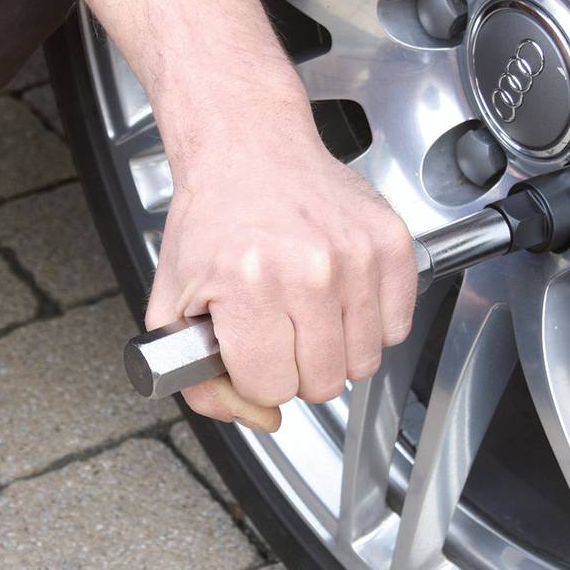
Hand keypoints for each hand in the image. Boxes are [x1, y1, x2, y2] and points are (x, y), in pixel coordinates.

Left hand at [145, 106, 417, 432]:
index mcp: (247, 285)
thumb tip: (259, 419)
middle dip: (297, 369)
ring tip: (308, 311)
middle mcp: (308, 270)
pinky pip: (397, 327)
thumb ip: (200, 382)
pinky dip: (371, 322)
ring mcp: (356, 256)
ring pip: (365, 362)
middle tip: (280, 330)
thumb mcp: (172, 305)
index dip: (257, 376)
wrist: (251, 150)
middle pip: (324, 383)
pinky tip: (339, 294)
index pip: (272, 388)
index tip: (249, 348)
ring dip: (336, 349)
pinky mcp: (391, 244)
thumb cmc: (213, 222)